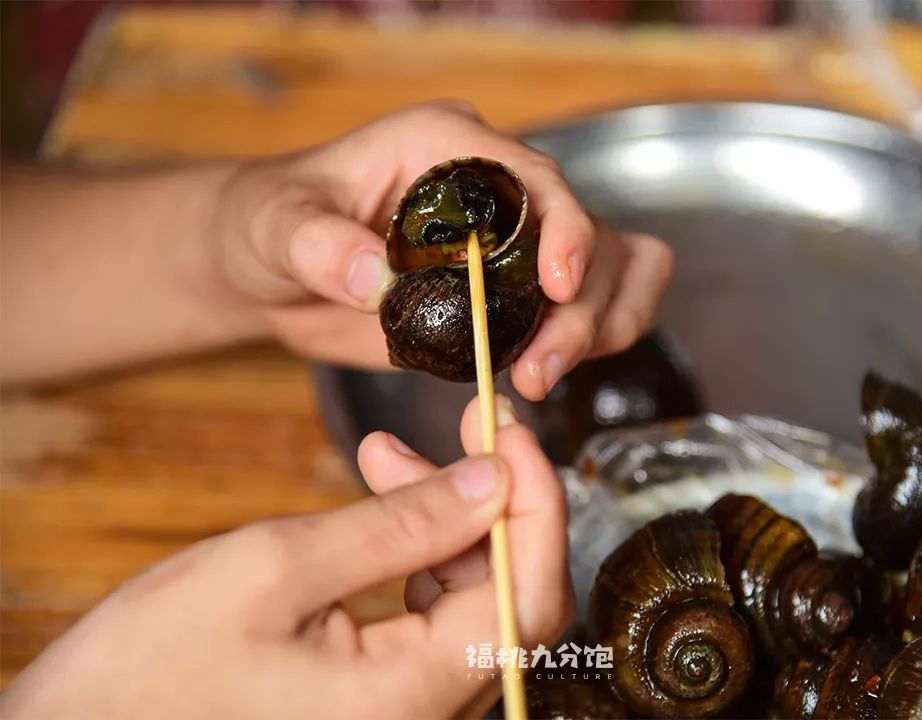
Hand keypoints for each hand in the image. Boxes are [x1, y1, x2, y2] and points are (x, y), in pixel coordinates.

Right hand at [1, 403, 571, 719]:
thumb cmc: (150, 674)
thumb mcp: (275, 570)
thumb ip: (400, 525)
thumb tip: (492, 479)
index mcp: (411, 698)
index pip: (531, 594)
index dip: (539, 501)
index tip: (512, 429)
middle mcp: (425, 719)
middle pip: (513, 598)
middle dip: (492, 500)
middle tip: (463, 425)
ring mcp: (404, 715)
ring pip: (472, 604)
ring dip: (446, 521)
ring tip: (388, 455)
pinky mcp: (378, 705)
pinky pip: (430, 625)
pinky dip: (416, 560)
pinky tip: (382, 506)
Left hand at [215, 100, 672, 399]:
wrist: (273, 273)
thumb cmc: (270, 224)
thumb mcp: (277, 226)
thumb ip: (317, 246)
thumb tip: (373, 280)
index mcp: (451, 148)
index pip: (539, 178)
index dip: (567, 230)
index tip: (558, 287)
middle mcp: (498, 190)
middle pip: (593, 235)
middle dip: (583, 305)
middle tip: (537, 368)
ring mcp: (513, 245)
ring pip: (611, 272)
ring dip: (598, 327)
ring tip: (538, 378)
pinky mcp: (513, 296)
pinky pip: (588, 310)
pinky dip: (590, 342)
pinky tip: (541, 374)